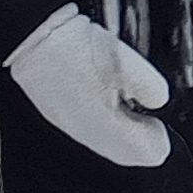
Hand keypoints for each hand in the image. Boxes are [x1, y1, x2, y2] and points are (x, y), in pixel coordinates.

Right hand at [4, 8, 173, 167]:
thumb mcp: (126, 62)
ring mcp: (70, 127)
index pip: (149, 153)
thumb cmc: (74, 47)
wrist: (32, 39)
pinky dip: (103, 118)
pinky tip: (102, 93)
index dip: (160, 134)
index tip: (159, 115)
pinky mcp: (58, 116)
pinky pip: (89, 129)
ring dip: (123, 126)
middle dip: (142, 134)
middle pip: (128, 153)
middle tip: (145, 108)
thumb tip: (159, 102)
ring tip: (124, 97)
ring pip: (108, 142)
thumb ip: (150, 88)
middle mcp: (87, 134)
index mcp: (107, 126)